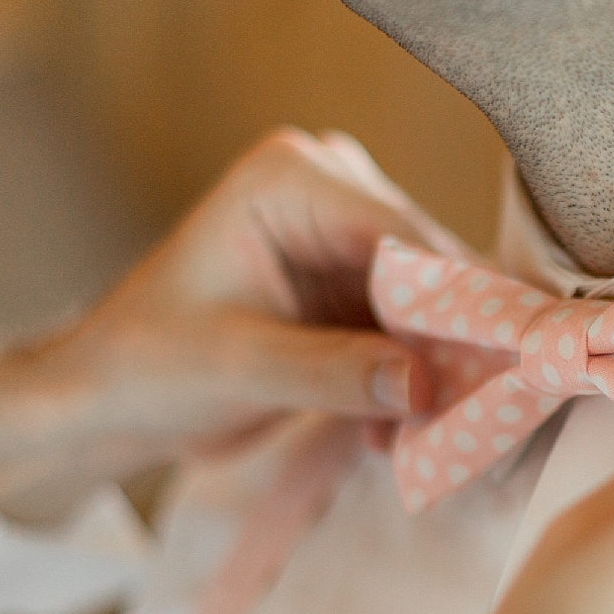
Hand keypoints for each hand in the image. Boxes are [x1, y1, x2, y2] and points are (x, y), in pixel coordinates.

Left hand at [0, 129, 465, 526]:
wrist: (108, 399)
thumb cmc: (147, 367)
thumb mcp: (240, 370)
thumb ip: (334, 372)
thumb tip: (428, 386)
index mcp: (292, 178)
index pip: (400, 236)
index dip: (455, 301)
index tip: (504, 363)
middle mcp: (331, 189)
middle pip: (430, 266)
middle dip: (454, 341)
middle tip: (487, 415)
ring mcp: (348, 236)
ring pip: (434, 302)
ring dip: (441, 369)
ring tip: (442, 436)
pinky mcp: (357, 283)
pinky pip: (415, 329)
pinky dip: (419, 379)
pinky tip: (403, 432)